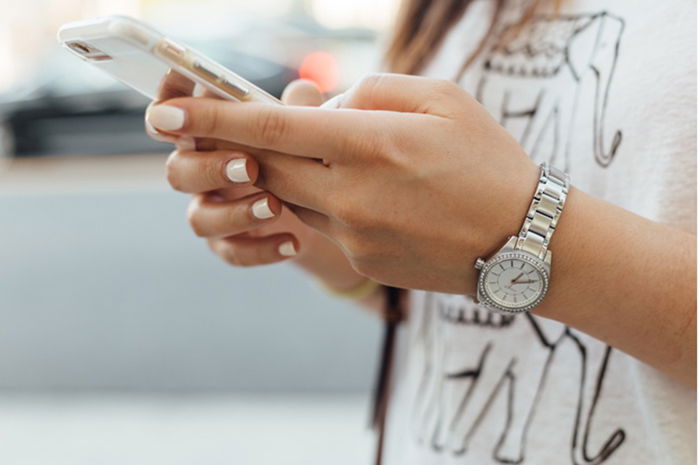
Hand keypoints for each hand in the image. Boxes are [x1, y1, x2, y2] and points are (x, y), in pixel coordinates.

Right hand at [145, 80, 362, 289]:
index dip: (167, 105)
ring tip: (275, 206)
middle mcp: (202, 171)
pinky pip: (231, 251)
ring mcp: (213, 210)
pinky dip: (261, 249)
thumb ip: (300, 109)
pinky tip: (292, 242)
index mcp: (210, 134)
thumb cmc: (303, 154)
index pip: (174, 116)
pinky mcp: (230, 243)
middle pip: (178, 171)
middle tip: (250, 166)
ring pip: (199, 218)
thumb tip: (303, 91)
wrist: (324, 211)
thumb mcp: (306, 129)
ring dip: (235, 213)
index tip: (178, 103)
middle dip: (210, 168)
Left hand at [146, 73, 540, 293]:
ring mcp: (354, 234)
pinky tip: (374, 195)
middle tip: (231, 130)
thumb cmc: (490, 161)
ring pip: (292, 196)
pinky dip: (329, 201)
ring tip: (341, 158)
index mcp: (372, 143)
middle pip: (267, 165)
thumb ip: (373, 91)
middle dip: (241, 146)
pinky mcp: (361, 259)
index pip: (273, 127)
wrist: (525, 243)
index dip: (213, 118)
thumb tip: (322, 104)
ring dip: (293, 172)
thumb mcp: (443, 100)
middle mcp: (352, 193)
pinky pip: (324, 223)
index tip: (165, 114)